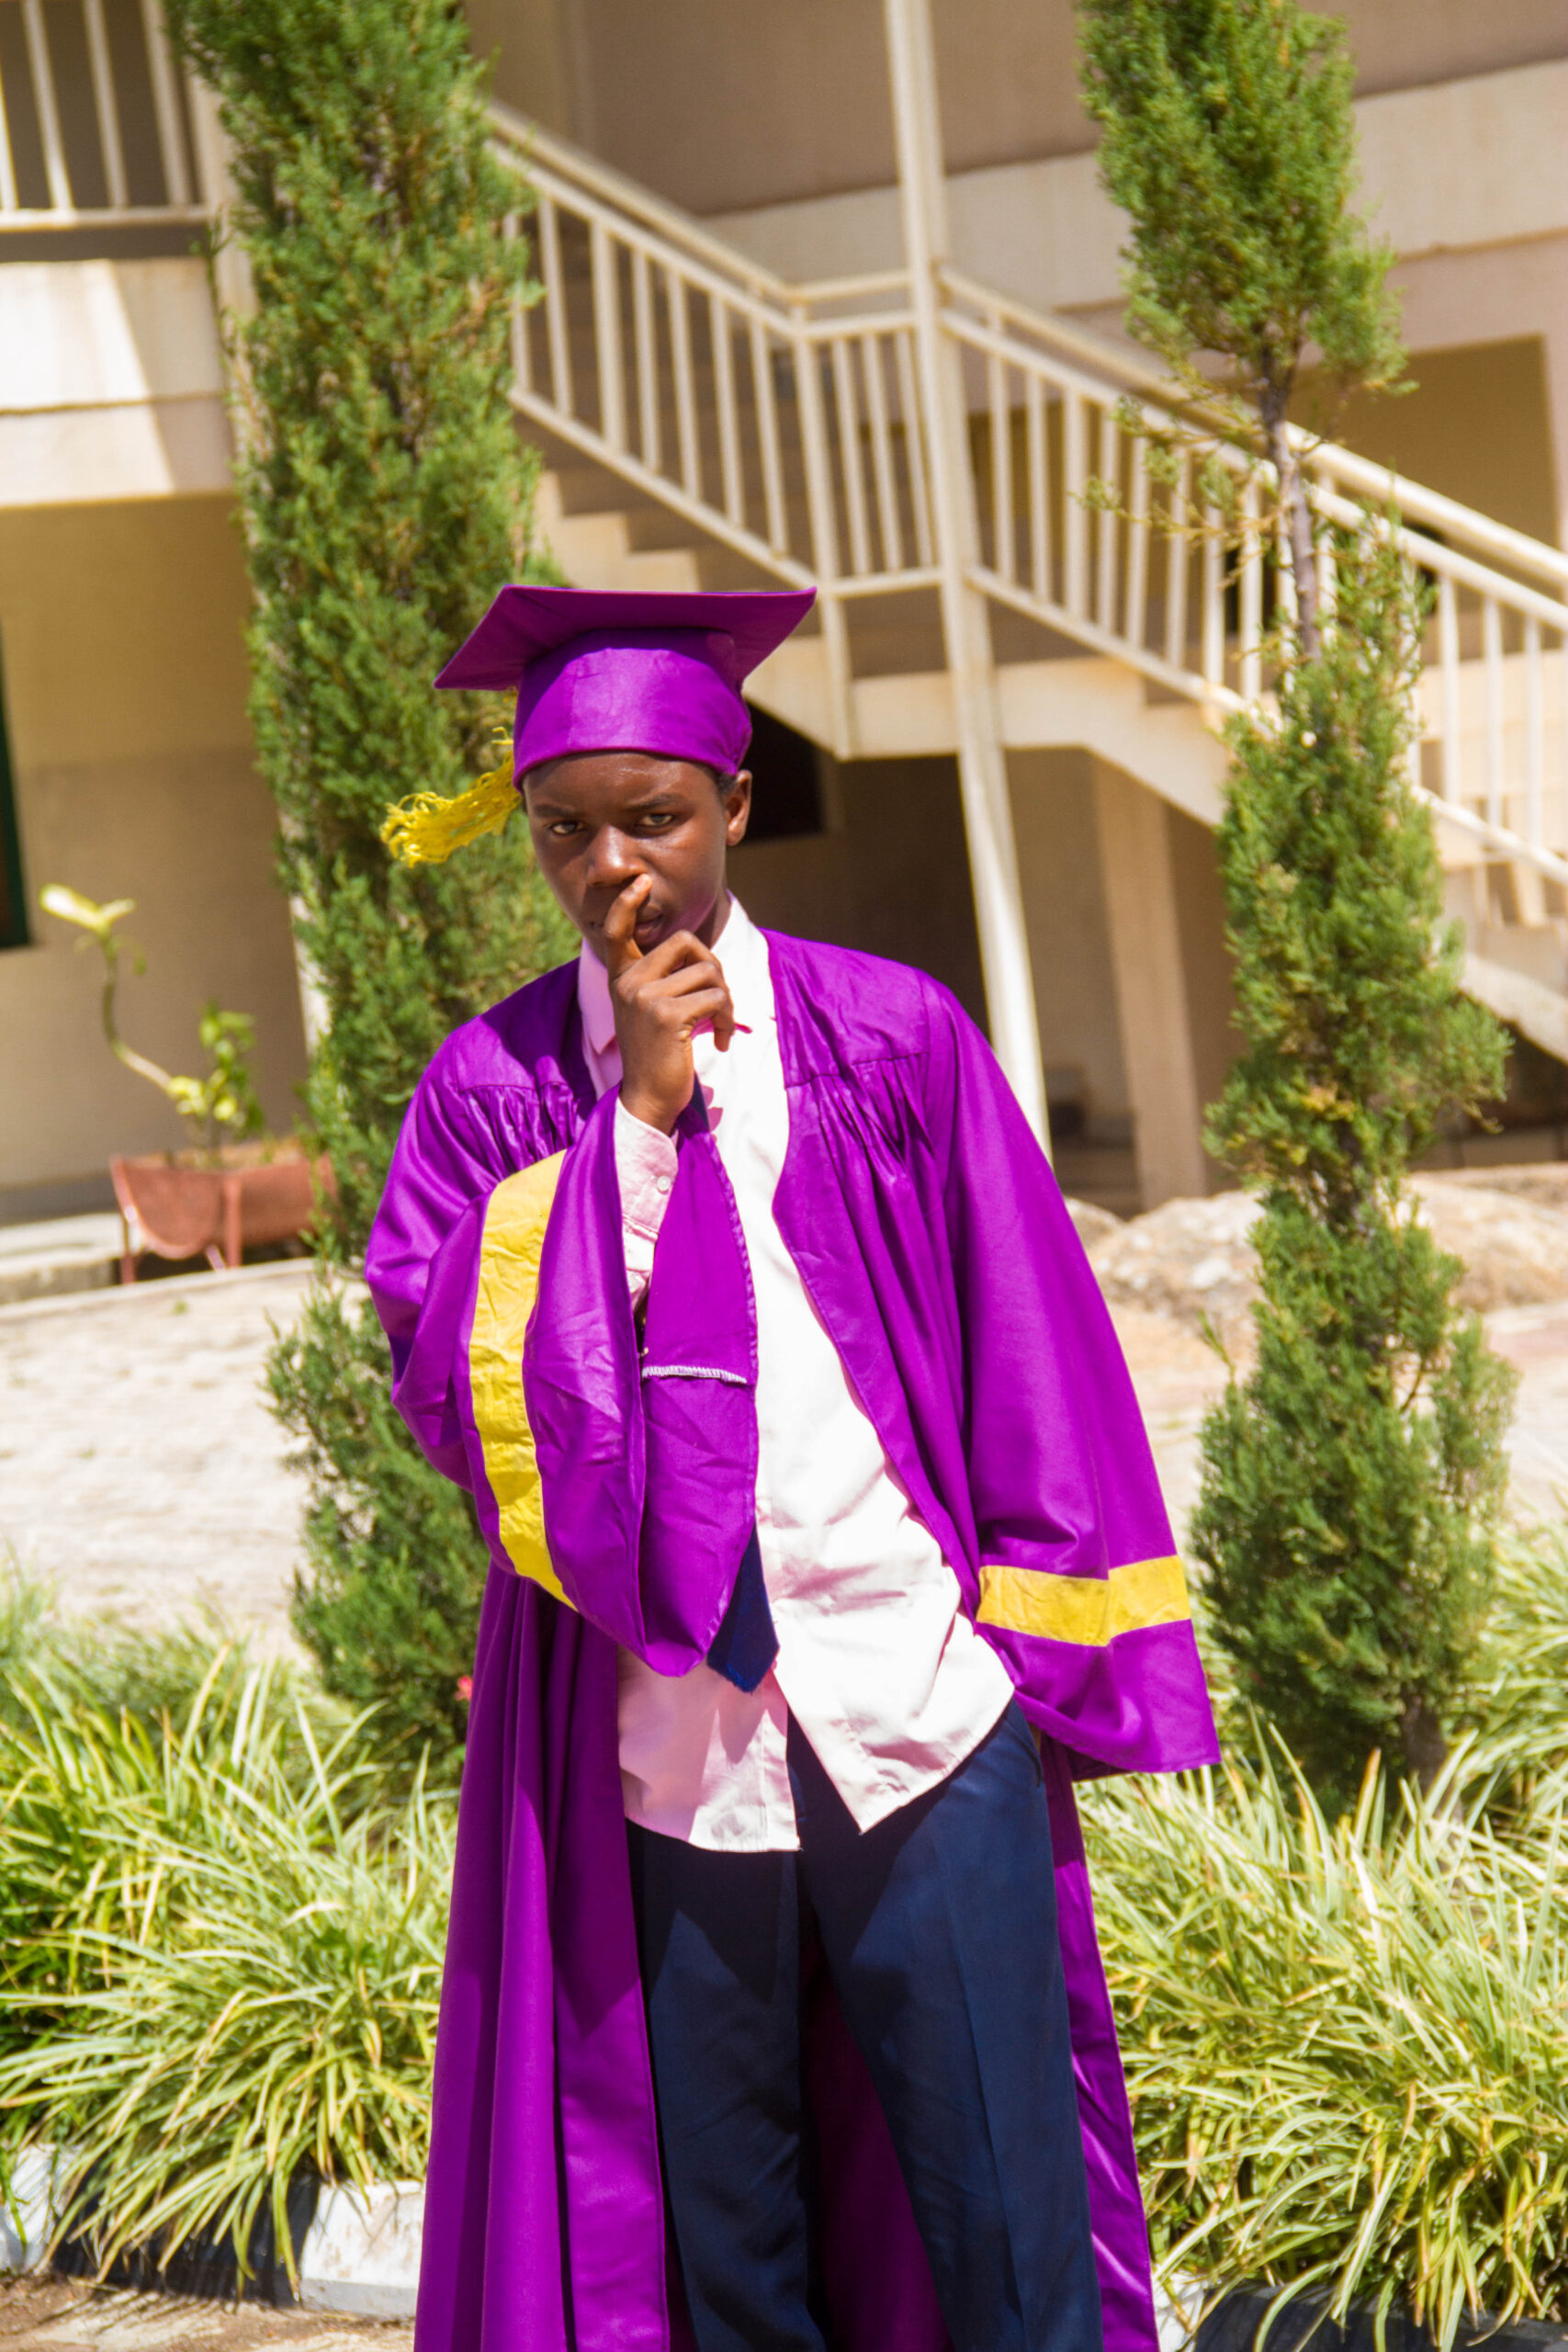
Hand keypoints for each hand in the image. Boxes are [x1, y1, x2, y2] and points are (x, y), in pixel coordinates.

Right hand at [604, 876, 735, 1133]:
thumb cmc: (658, 1055)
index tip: (641, 881)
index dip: (627, 902)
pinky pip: (716, 997)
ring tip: (718, 1026)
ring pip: (708, 972)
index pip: (617, 930)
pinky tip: (719, 1041)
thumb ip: (663, 981)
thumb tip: (702, 958)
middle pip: (687, 942)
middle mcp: (628, 982)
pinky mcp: (667, 1015)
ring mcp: (645, 996)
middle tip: (717, 1000)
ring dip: (725, 1000)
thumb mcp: (651, 1011)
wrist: (647, 1099)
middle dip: (714, 967)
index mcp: (621, 979)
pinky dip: (726, 1019)